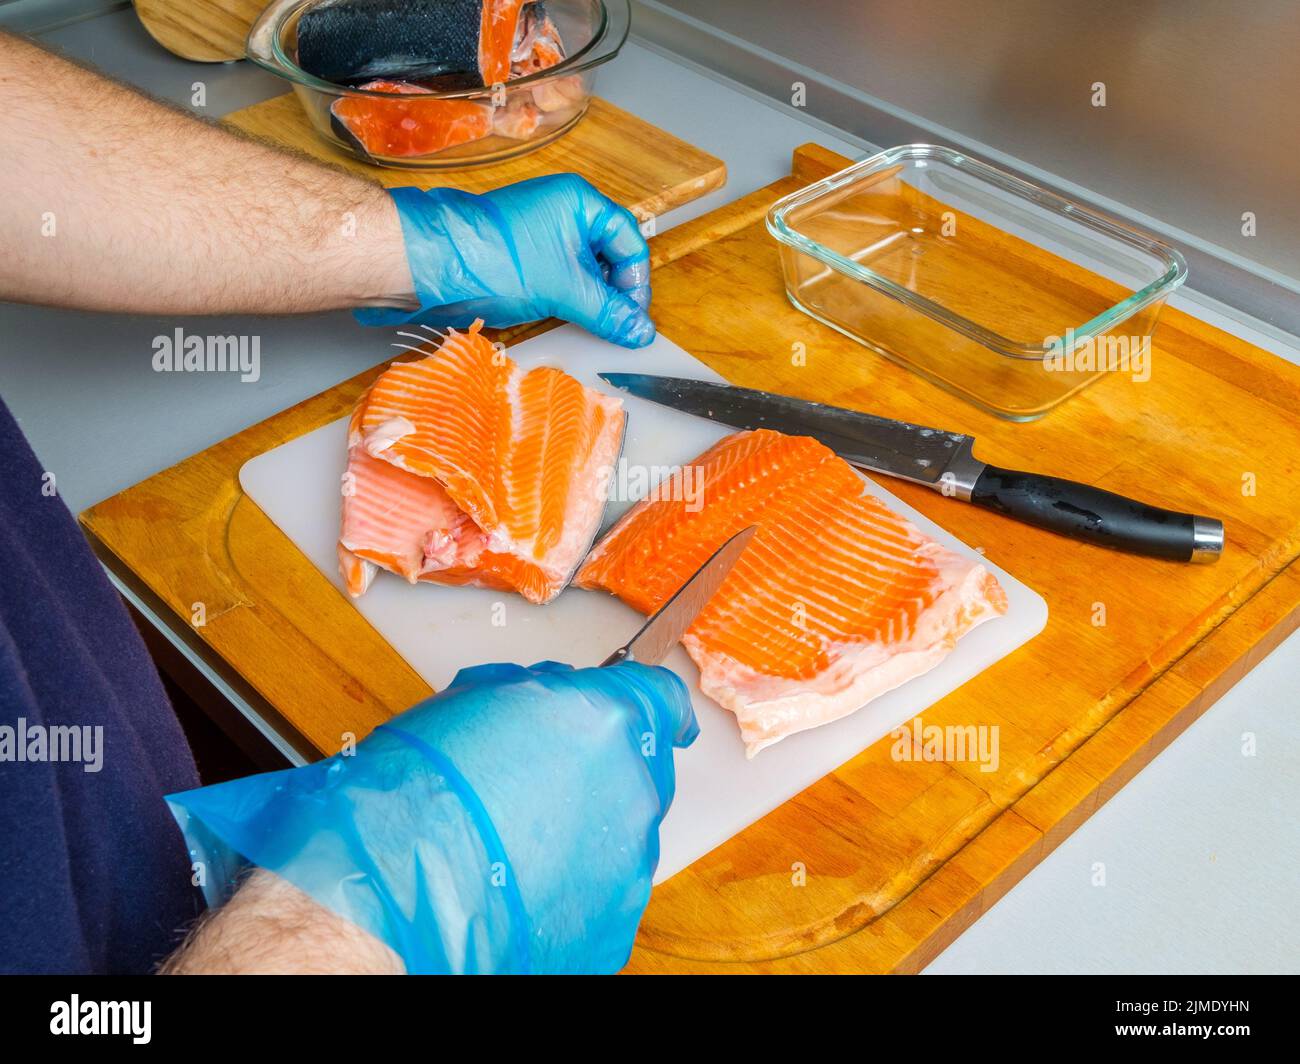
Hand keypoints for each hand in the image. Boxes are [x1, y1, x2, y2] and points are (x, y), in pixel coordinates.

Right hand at [166, 661, 696, 973]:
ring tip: (519, 844)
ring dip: (589, 829)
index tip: (656, 716)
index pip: (661, 698)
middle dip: (605, 769)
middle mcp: (633, 789)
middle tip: (542, 784)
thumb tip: (563, 697)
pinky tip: (521, 886)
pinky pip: (605, 891)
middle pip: (643, 768)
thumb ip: (545, 694)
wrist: (391, 892)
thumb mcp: (476, 698)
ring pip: (625, 833)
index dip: (651, 704)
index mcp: (604, 721)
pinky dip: (574, 885)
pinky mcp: (612, 925)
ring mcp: (628, 863)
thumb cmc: (417, 789)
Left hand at [357, 174, 655, 346]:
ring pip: (584, 271)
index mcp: (579, 203)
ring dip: (593, 301)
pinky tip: (570, 322)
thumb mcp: (564, 290)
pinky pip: (561, 280)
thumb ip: (609, 311)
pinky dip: (570, 302)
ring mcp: (541, 236)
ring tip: (595, 328)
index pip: (629, 241)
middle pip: (609, 256)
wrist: (432, 266)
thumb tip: (641, 330)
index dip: (637, 281)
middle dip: (617, 293)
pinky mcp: (524, 259)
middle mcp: (563, 213)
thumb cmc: (494, 260)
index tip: (636, 317)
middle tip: (620, 327)